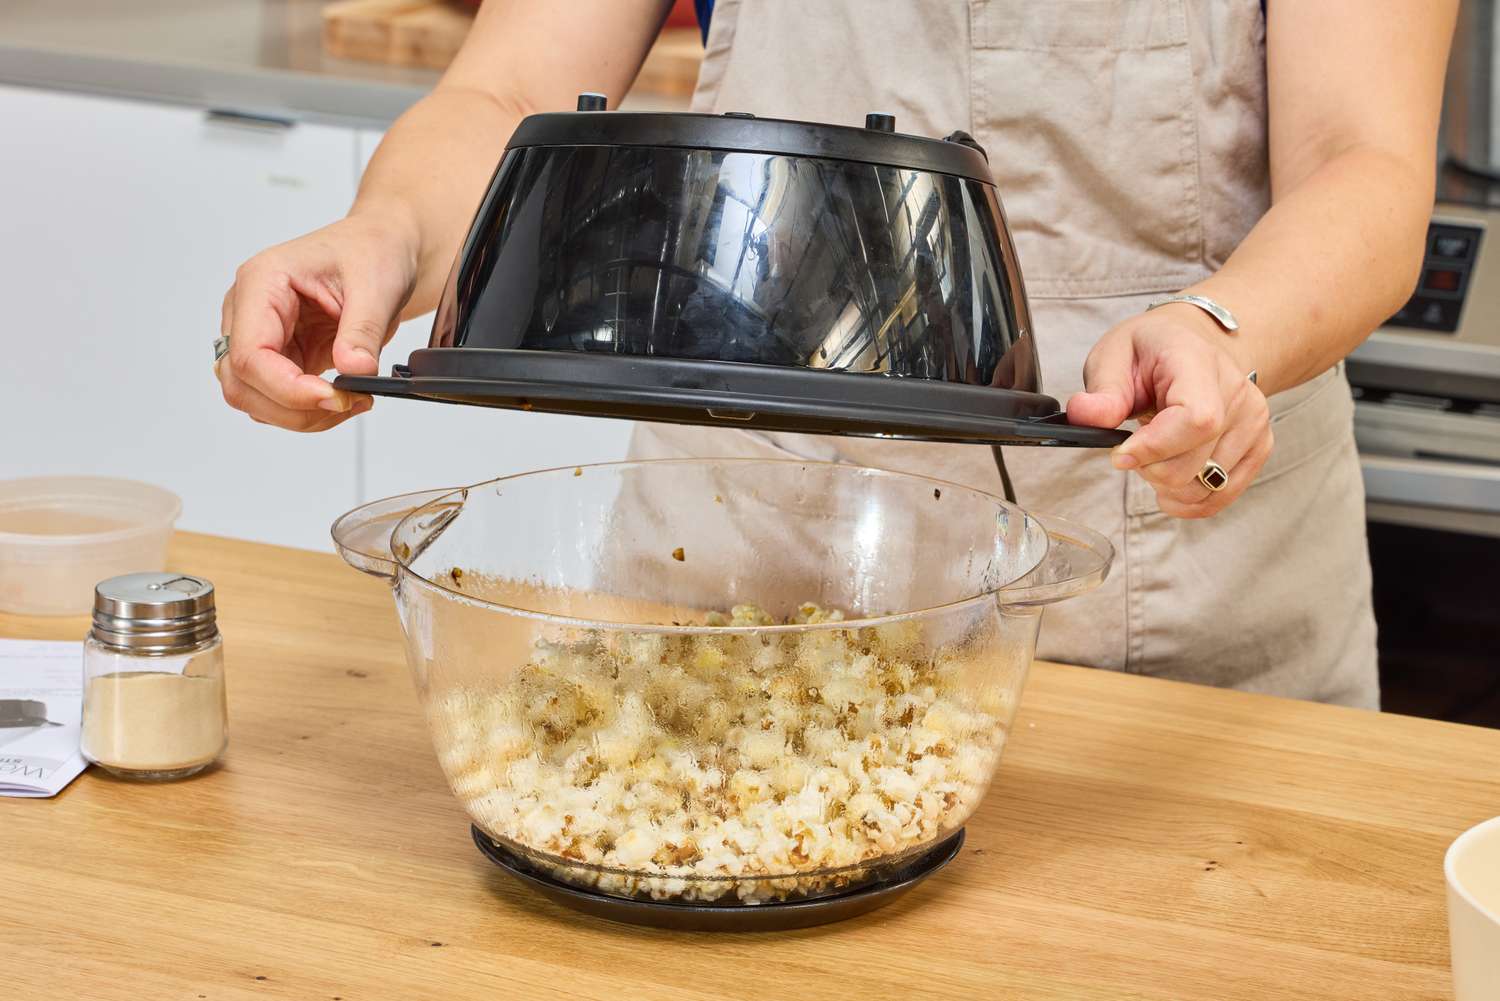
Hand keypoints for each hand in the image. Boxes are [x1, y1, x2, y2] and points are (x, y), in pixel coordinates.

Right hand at [216, 213, 418, 430]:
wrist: (380, 249)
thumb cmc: (371, 250)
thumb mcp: (377, 285)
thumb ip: (362, 330)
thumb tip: (354, 370)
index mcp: (262, 282)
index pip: (249, 354)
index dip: (287, 388)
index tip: (333, 397)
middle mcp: (249, 310)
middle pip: (241, 383)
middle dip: (294, 408)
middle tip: (348, 404)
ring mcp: (261, 335)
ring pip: (255, 398)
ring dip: (301, 414)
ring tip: (352, 401)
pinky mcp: (280, 355)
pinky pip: (278, 398)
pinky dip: (309, 410)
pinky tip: (344, 398)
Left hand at [1066, 302, 1272, 517]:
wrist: (1193, 345)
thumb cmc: (1151, 351)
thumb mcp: (1114, 356)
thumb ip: (1102, 390)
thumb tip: (1085, 415)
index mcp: (1199, 363)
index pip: (1196, 420)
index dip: (1154, 448)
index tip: (1120, 454)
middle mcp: (1236, 392)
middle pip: (1196, 463)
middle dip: (1150, 470)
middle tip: (1132, 449)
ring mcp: (1254, 421)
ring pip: (1207, 485)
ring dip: (1168, 486)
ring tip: (1154, 458)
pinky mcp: (1259, 445)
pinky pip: (1223, 494)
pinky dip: (1190, 500)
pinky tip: (1170, 483)